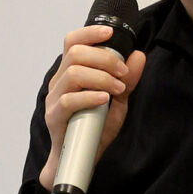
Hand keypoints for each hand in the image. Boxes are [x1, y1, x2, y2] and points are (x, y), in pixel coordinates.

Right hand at [37, 24, 148, 190]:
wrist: (80, 160)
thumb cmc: (94, 129)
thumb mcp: (118, 102)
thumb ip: (127, 80)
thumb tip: (138, 55)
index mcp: (70, 73)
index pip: (73, 42)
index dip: (90, 33)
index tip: (110, 33)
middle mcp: (59, 82)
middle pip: (75, 54)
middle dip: (104, 58)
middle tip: (122, 73)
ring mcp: (55, 99)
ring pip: (73, 73)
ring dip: (101, 77)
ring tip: (117, 89)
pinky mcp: (55, 117)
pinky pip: (70, 100)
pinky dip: (90, 96)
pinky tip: (105, 100)